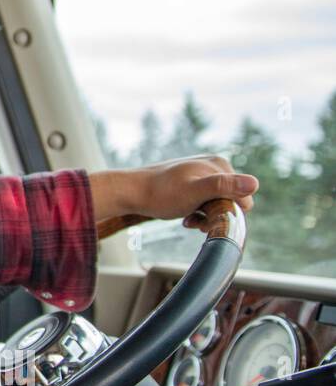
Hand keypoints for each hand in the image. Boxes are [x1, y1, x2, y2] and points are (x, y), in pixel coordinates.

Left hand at [89, 154, 258, 227]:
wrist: (130, 193)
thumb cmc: (160, 194)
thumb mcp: (195, 193)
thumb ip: (223, 187)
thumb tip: (254, 184)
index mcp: (220, 165)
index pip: (243, 198)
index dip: (227, 214)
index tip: (205, 219)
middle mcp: (214, 166)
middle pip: (231, 201)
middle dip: (215, 216)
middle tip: (193, 221)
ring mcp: (203, 174)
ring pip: (218, 204)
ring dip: (206, 216)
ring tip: (188, 219)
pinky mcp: (192, 184)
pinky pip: (206, 203)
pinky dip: (198, 212)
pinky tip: (185, 217)